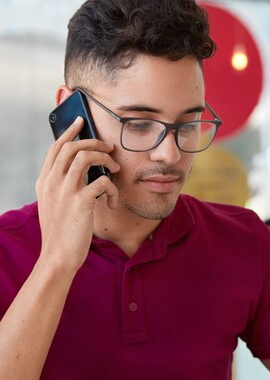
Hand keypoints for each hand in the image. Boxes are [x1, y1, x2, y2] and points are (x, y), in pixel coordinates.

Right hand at [36, 116, 119, 273]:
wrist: (58, 257)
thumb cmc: (61, 233)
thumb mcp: (54, 205)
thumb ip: (61, 187)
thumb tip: (81, 171)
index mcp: (44, 181)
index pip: (56, 148)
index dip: (70, 132)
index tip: (81, 122)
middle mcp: (52, 182)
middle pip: (73, 147)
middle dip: (94, 142)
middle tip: (109, 148)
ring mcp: (65, 191)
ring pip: (87, 157)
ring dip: (106, 159)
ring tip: (114, 169)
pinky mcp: (81, 202)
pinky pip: (103, 182)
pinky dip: (112, 189)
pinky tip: (112, 201)